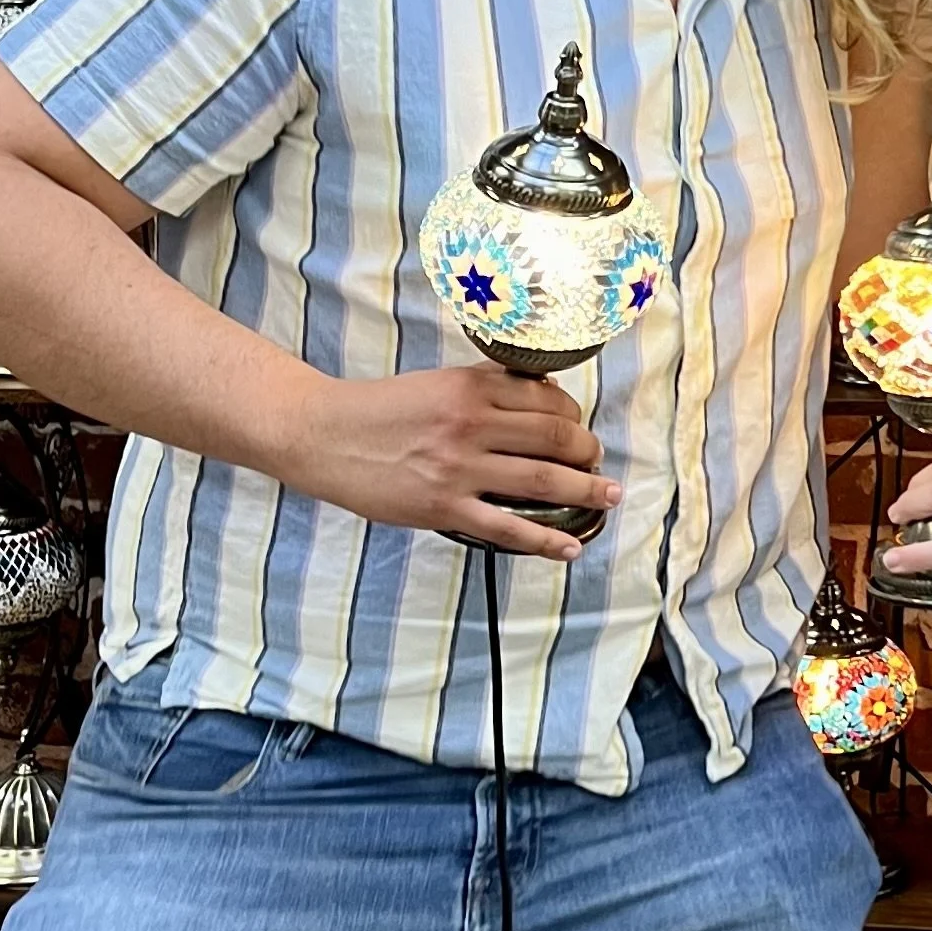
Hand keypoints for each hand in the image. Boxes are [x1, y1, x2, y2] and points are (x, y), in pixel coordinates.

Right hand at [275, 362, 618, 561]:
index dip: (576, 416)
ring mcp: (459, 469)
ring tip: (607, 498)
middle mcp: (472, 425)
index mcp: (472, 388)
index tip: (580, 429)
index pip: (548, 401)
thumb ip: (484, 388)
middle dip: (588, 454)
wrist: (324, 435)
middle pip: (556, 439)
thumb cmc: (380, 409)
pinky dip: (546, 541)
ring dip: (585, 492)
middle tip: (599, 465)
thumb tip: (538, 394)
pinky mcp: (443, 507)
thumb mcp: (436, 383)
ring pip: (543, 482)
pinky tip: (570, 547)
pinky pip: (508, 528)